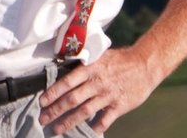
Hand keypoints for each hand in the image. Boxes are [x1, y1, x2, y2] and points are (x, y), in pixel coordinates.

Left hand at [38, 47, 159, 134]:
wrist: (144, 65)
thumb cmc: (118, 60)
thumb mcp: (98, 56)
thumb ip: (82, 64)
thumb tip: (62, 69)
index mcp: (89, 69)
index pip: (66, 82)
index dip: (52, 93)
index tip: (41, 102)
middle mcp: (97, 83)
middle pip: (72, 99)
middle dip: (55, 110)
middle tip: (42, 119)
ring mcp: (108, 95)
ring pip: (84, 111)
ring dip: (69, 121)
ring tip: (57, 129)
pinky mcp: (120, 106)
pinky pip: (105, 120)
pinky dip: (95, 127)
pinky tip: (87, 131)